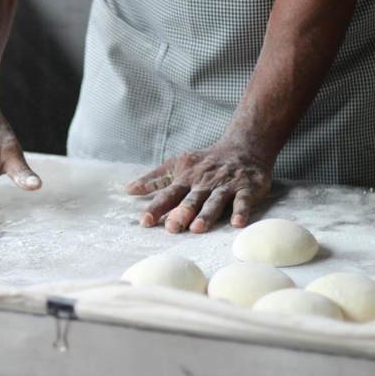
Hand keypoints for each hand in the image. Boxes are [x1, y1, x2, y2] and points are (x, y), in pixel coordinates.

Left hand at [125, 144, 271, 233]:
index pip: (168, 194)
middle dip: (181, 213)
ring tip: (198, 228)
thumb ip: (155, 179)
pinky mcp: (246, 188)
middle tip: (172, 227)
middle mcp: (204, 182)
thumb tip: (128, 189)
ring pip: (214, 201)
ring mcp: (226, 185)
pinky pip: (243, 200)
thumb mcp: (177, 164)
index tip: (145, 222)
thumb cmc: (205, 161)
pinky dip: (240, 211)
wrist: (244, 147)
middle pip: (191, 199)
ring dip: (206, 214)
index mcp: (186, 178)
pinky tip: (237, 223)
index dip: (156, 207)